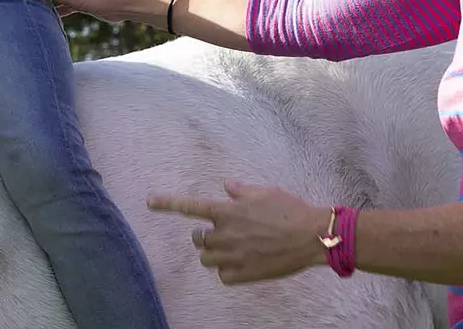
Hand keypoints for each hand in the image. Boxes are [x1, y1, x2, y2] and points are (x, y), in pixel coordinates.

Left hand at [148, 179, 327, 284]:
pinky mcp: (244, 274)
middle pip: (198, 239)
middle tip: (221, 234)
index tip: (150, 201)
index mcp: (228, 211)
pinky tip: (242, 263)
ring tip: (231, 249)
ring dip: (213, 254)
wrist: (312, 236)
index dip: (168, 203)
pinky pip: (223, 276)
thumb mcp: (265, 192)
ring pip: (206, 259)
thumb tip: (227, 186)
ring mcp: (233, 255)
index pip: (191, 206)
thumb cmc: (291, 210)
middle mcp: (225, 233)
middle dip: (204, 236)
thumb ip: (241, 191)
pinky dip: (228, 271)